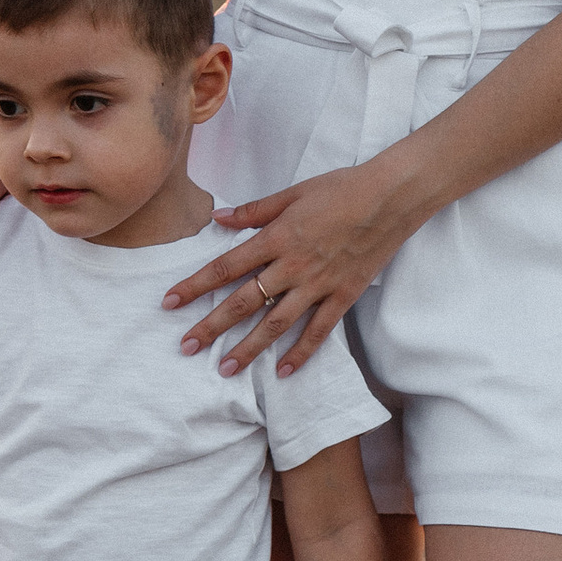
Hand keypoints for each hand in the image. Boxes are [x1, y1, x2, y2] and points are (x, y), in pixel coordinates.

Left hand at [162, 162, 412, 374]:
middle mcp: (292, 266)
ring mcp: (318, 284)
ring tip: (225, 369)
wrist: (391, 197)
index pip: (225, 267)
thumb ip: (254, 210)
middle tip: (186, 347)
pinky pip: (318, 331)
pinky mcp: (343, 296)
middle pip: (243, 302)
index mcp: (276, 238)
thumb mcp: (293, 192)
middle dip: (211, 326)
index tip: (170, 302)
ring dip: (248, 348)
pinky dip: (300, 353)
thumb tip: (219, 219)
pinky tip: (282, 372)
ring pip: (276, 324)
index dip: (194, 286)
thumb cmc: (342, 188)